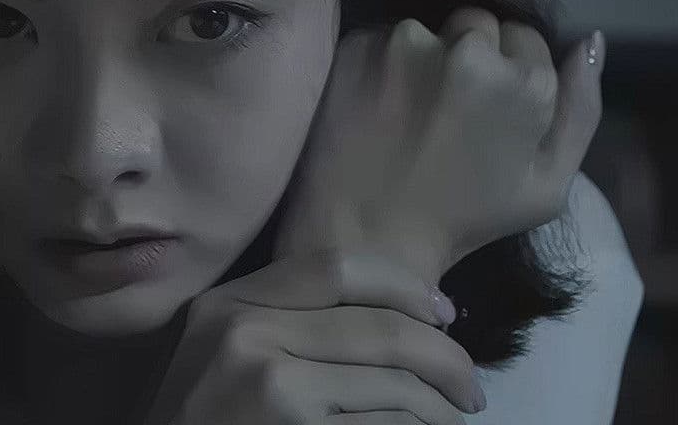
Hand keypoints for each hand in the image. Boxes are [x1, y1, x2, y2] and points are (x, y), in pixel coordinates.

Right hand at [141, 247, 485, 424]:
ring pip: (398, 390)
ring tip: (451, 423)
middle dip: (448, 361)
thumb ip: (288, 321)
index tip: (444, 313)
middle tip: (471, 390)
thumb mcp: (225, 353)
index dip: (406, 286)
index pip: (339, 267)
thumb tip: (410, 317)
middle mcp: (245, 336)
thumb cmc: (206, 421)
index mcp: (230, 303)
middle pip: (384, 330)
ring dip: (441, 413)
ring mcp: (270, 391)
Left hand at [274, 8, 604, 280]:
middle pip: (479, 24)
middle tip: (450, 109)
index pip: (527, 37)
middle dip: (472, 54)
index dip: (510, 71)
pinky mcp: (360, 44)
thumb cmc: (466, 219)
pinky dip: (384, 63)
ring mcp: (408, 42)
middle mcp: (469, 48)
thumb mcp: (547, 185)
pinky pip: (383, 37)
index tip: (488, 110)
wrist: (368, 237)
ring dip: (426, 56)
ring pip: (430, 29)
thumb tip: (592, 40)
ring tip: (411, 109)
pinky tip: (378, 104)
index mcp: (525, 82)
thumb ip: (581, 109)